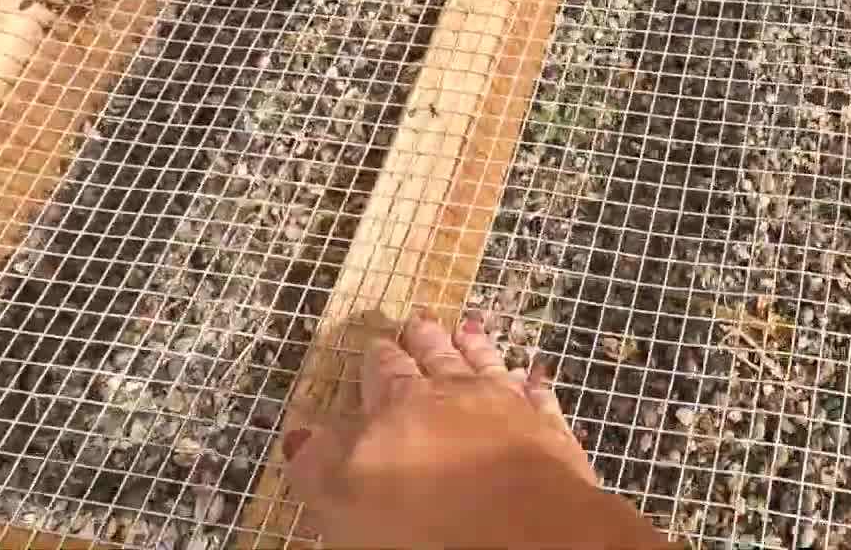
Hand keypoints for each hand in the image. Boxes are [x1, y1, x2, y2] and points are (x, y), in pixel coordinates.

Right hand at [281, 311, 667, 547]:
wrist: (521, 529)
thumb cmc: (424, 519)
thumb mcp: (345, 498)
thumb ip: (320, 464)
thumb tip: (300, 436)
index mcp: (401, 406)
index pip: (384, 373)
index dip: (379, 358)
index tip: (377, 342)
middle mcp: (456, 394)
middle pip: (437, 358)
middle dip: (425, 339)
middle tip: (419, 321)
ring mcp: (509, 408)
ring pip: (488, 365)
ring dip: (477, 346)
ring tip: (469, 327)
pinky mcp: (550, 432)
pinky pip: (540, 395)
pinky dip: (534, 382)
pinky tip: (533, 372)